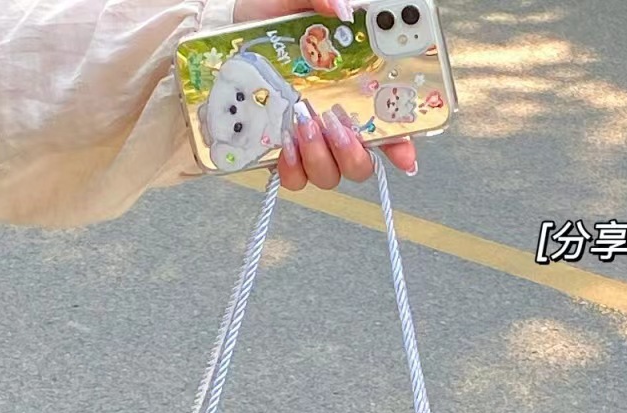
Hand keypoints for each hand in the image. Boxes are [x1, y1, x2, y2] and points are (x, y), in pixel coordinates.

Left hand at [229, 0, 417, 188]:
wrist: (222, 43)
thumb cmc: (266, 22)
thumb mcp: (295, 2)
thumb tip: (344, 9)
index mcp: (353, 92)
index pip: (390, 128)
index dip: (403, 146)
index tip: (405, 155)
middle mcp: (336, 125)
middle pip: (361, 164)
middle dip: (353, 151)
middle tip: (335, 122)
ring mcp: (310, 145)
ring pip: (330, 175)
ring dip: (319, 156)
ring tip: (302, 123)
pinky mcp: (282, 156)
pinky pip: (295, 180)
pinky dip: (292, 168)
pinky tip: (284, 143)